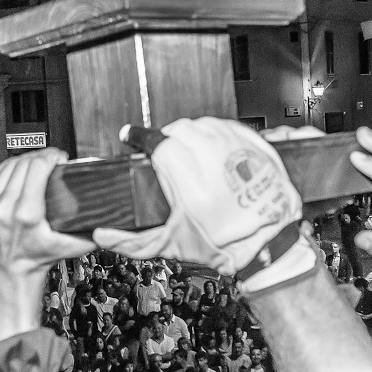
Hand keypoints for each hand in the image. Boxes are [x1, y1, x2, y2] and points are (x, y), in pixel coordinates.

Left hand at [0, 148, 94, 278]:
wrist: (10, 271)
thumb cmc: (38, 258)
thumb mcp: (72, 246)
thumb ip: (96, 231)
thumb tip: (114, 212)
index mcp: (26, 215)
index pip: (37, 166)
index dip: (51, 156)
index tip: (59, 158)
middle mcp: (4, 208)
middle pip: (24, 163)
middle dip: (40, 157)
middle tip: (50, 161)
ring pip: (7, 165)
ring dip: (24, 160)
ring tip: (35, 164)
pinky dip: (6, 168)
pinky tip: (17, 171)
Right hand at [93, 118, 309, 284]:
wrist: (270, 247)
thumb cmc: (226, 247)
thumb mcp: (172, 246)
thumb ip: (131, 241)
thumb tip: (101, 236)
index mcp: (191, 183)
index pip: (158, 142)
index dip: (140, 137)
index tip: (132, 136)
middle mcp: (215, 161)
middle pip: (180, 129)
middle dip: (167, 138)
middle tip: (164, 151)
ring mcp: (239, 151)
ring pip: (205, 124)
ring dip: (193, 133)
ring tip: (189, 150)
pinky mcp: (258, 147)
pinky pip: (229, 126)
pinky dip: (217, 132)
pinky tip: (213, 146)